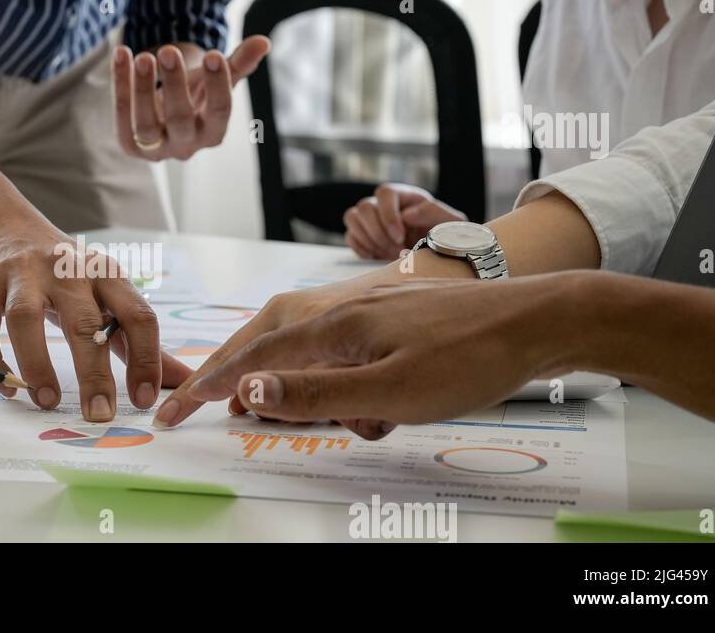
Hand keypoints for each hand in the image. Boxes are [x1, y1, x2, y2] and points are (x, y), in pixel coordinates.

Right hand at [0, 226, 191, 421]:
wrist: (2, 224)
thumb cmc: (64, 273)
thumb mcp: (105, 295)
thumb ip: (139, 341)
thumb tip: (185, 381)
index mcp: (107, 275)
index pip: (138, 315)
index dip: (146, 359)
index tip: (144, 400)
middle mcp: (68, 269)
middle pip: (84, 321)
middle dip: (93, 373)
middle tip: (99, 415)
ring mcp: (22, 272)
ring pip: (26, 319)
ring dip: (37, 364)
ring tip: (46, 401)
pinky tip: (4, 386)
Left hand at [113, 36, 270, 160]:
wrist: (165, 115)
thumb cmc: (197, 95)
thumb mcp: (216, 80)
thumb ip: (238, 63)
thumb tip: (263, 42)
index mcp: (212, 134)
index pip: (219, 113)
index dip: (218, 86)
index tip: (214, 54)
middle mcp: (185, 146)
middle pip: (180, 120)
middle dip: (175, 85)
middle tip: (170, 51)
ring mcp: (155, 150)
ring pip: (146, 125)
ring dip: (143, 89)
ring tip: (144, 56)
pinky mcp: (129, 145)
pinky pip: (122, 116)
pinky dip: (121, 85)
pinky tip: (122, 54)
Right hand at [182, 278, 575, 438]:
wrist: (542, 318)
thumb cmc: (471, 357)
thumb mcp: (391, 391)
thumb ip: (315, 394)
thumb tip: (246, 392)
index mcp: (333, 326)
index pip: (252, 361)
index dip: (209, 387)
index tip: (172, 411)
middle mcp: (341, 306)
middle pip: (265, 335)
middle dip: (234, 370)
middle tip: (202, 399)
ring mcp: (367, 304)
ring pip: (300, 336)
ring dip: (284, 370)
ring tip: (283, 403)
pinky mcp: (390, 311)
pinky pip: (336, 338)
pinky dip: (323, 364)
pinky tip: (347, 388)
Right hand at [344, 184, 464, 259]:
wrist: (434, 251)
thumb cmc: (443, 233)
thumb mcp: (449, 222)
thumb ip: (432, 213)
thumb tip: (407, 215)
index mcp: (403, 195)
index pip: (385, 193)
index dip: (389, 215)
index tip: (400, 236)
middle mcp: (382, 203)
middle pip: (364, 207)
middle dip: (378, 232)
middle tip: (396, 248)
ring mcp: (368, 218)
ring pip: (352, 218)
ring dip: (369, 239)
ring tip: (389, 252)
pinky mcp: (360, 233)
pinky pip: (350, 236)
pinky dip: (362, 248)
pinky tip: (378, 255)